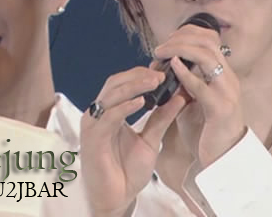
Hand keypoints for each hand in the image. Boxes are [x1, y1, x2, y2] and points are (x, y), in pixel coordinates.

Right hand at [80, 67, 186, 216]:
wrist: (118, 198)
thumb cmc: (128, 171)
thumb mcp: (151, 140)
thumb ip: (162, 118)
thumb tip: (179, 97)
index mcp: (110, 112)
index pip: (122, 83)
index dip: (141, 75)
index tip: (164, 72)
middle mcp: (99, 115)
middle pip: (115, 83)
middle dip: (138, 76)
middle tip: (161, 74)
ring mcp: (93, 125)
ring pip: (111, 95)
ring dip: (133, 86)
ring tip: (154, 82)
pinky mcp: (92, 138)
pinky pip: (108, 116)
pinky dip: (124, 107)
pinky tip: (141, 102)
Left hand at [153, 24, 246, 168]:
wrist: (224, 158)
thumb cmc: (208, 130)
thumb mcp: (195, 99)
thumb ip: (185, 82)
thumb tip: (164, 66)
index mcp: (223, 74)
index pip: (211, 39)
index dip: (188, 32)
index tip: (168, 39)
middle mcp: (228, 79)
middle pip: (209, 42)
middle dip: (182, 37)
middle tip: (161, 46)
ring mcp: (227, 93)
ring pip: (207, 56)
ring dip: (180, 49)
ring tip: (162, 52)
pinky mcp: (220, 109)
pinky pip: (203, 86)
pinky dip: (185, 72)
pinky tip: (172, 66)